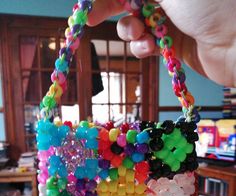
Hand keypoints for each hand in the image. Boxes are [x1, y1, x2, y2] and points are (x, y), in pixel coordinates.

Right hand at [87, 0, 235, 86]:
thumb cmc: (210, 2)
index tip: (88, 3)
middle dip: (108, 8)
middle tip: (89, 19)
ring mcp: (170, 17)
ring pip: (134, 23)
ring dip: (129, 31)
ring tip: (138, 35)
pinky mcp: (172, 41)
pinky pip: (146, 44)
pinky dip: (143, 47)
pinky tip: (149, 49)